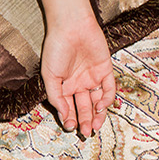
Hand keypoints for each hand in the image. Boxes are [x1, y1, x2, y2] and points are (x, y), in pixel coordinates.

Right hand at [40, 9, 113, 137]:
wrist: (71, 27)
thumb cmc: (56, 49)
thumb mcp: (50, 76)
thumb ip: (56, 98)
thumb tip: (64, 116)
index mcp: (64, 85)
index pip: (69, 107)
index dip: (70, 119)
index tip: (70, 128)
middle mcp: (79, 83)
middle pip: (84, 107)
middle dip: (85, 121)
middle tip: (85, 132)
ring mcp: (93, 77)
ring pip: (98, 102)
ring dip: (97, 115)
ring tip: (94, 126)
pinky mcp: (106, 70)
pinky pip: (109, 88)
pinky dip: (107, 99)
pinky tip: (101, 106)